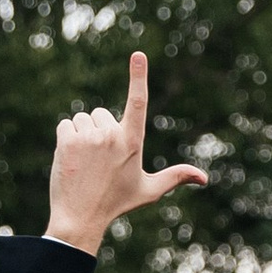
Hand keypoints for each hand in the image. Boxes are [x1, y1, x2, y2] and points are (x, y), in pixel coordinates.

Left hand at [44, 53, 208, 256]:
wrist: (80, 218)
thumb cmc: (116, 203)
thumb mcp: (150, 191)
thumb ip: (176, 176)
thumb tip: (204, 178)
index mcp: (133, 142)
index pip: (138, 102)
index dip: (139, 76)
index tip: (138, 54)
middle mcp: (112, 136)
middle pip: (102, 114)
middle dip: (100, 131)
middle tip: (100, 160)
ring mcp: (89, 138)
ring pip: (83, 119)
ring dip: (83, 135)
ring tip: (85, 162)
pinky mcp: (68, 141)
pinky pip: (66, 124)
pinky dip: (67, 138)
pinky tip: (71, 159)